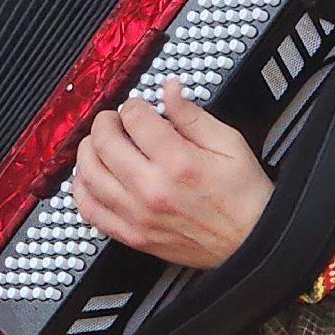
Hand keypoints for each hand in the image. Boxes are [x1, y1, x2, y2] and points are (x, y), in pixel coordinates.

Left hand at [71, 79, 273, 269]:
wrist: (252, 243)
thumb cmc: (244, 196)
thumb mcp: (229, 143)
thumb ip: (192, 115)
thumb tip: (169, 90)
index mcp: (177, 162)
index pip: (134, 118)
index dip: (133, 105)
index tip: (139, 107)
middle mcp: (152, 189)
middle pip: (104, 142)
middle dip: (106, 122)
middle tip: (114, 120)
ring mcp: (138, 215)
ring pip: (89, 174)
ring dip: (87, 151)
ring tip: (99, 143)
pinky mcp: (133, 236)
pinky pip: (90, 211)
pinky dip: (82, 190)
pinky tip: (90, 177)